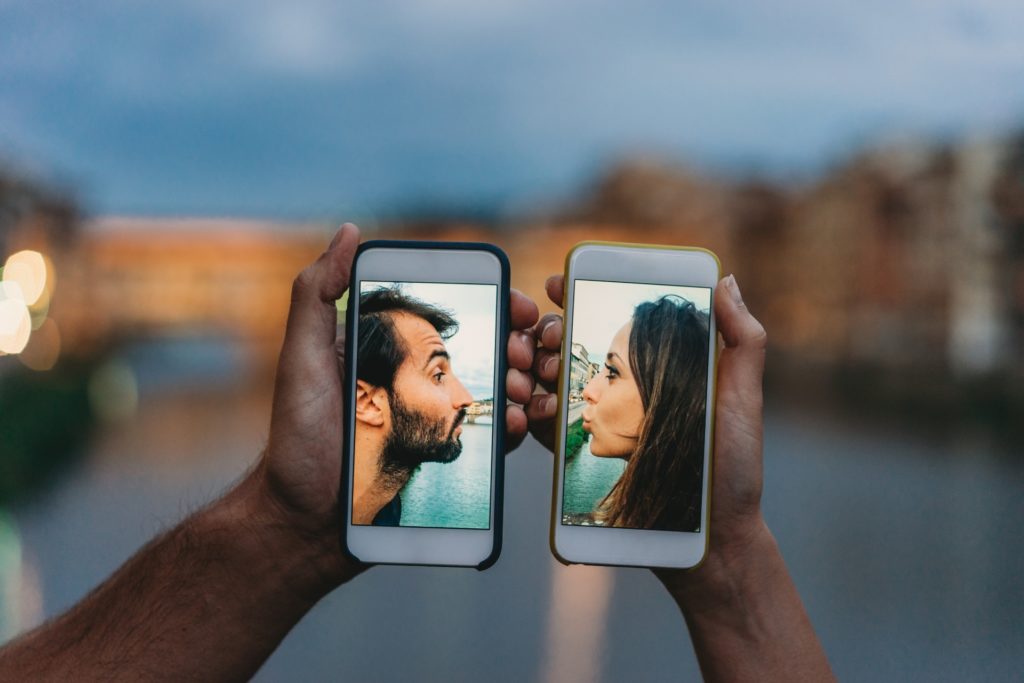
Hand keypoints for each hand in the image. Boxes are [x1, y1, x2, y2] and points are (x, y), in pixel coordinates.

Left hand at [256, 224, 539, 587]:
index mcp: (392, 347)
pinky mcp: (447, 458)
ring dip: (525, 383)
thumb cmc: (298, 435)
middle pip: (488, 350)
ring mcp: (437, 418)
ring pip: (499, 391)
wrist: (305, 519)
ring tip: (524, 389)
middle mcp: (420, 378)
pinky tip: (519, 424)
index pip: (455, 314)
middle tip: (525, 354)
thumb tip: (349, 232)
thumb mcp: (302, 357)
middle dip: (519, 345)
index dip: (495, 305)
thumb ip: (318, 294)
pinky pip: (492, 438)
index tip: (519, 307)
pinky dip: (516, 427)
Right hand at [526, 274, 767, 596]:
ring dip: (527, 369)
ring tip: (532, 371)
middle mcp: (619, 392)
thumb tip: (725, 281)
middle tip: (540, 337)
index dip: (576, 298)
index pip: (608, 322)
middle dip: (542, 333)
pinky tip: (528, 409)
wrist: (710, 541)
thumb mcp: (741, 401)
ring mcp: (596, 425)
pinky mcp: (579, 460)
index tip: (555, 282)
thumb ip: (741, 342)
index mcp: (652, 370)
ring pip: (546, 384)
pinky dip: (526, 415)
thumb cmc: (733, 469)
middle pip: (567, 348)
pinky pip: (544, 431)